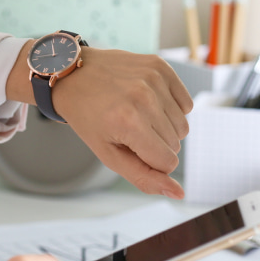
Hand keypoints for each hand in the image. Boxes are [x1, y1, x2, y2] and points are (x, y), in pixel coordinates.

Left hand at [6, 42, 192, 198]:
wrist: (73, 75)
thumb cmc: (89, 118)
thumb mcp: (109, 155)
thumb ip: (144, 177)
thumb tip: (179, 194)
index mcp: (129, 123)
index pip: (168, 162)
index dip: (151, 162)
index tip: (130, 148)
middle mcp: (144, 98)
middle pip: (176, 144)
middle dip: (155, 144)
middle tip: (128, 129)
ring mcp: (154, 79)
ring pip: (183, 126)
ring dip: (164, 127)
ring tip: (137, 115)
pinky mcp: (161, 67)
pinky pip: (186, 104)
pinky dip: (171, 108)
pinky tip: (148, 102)